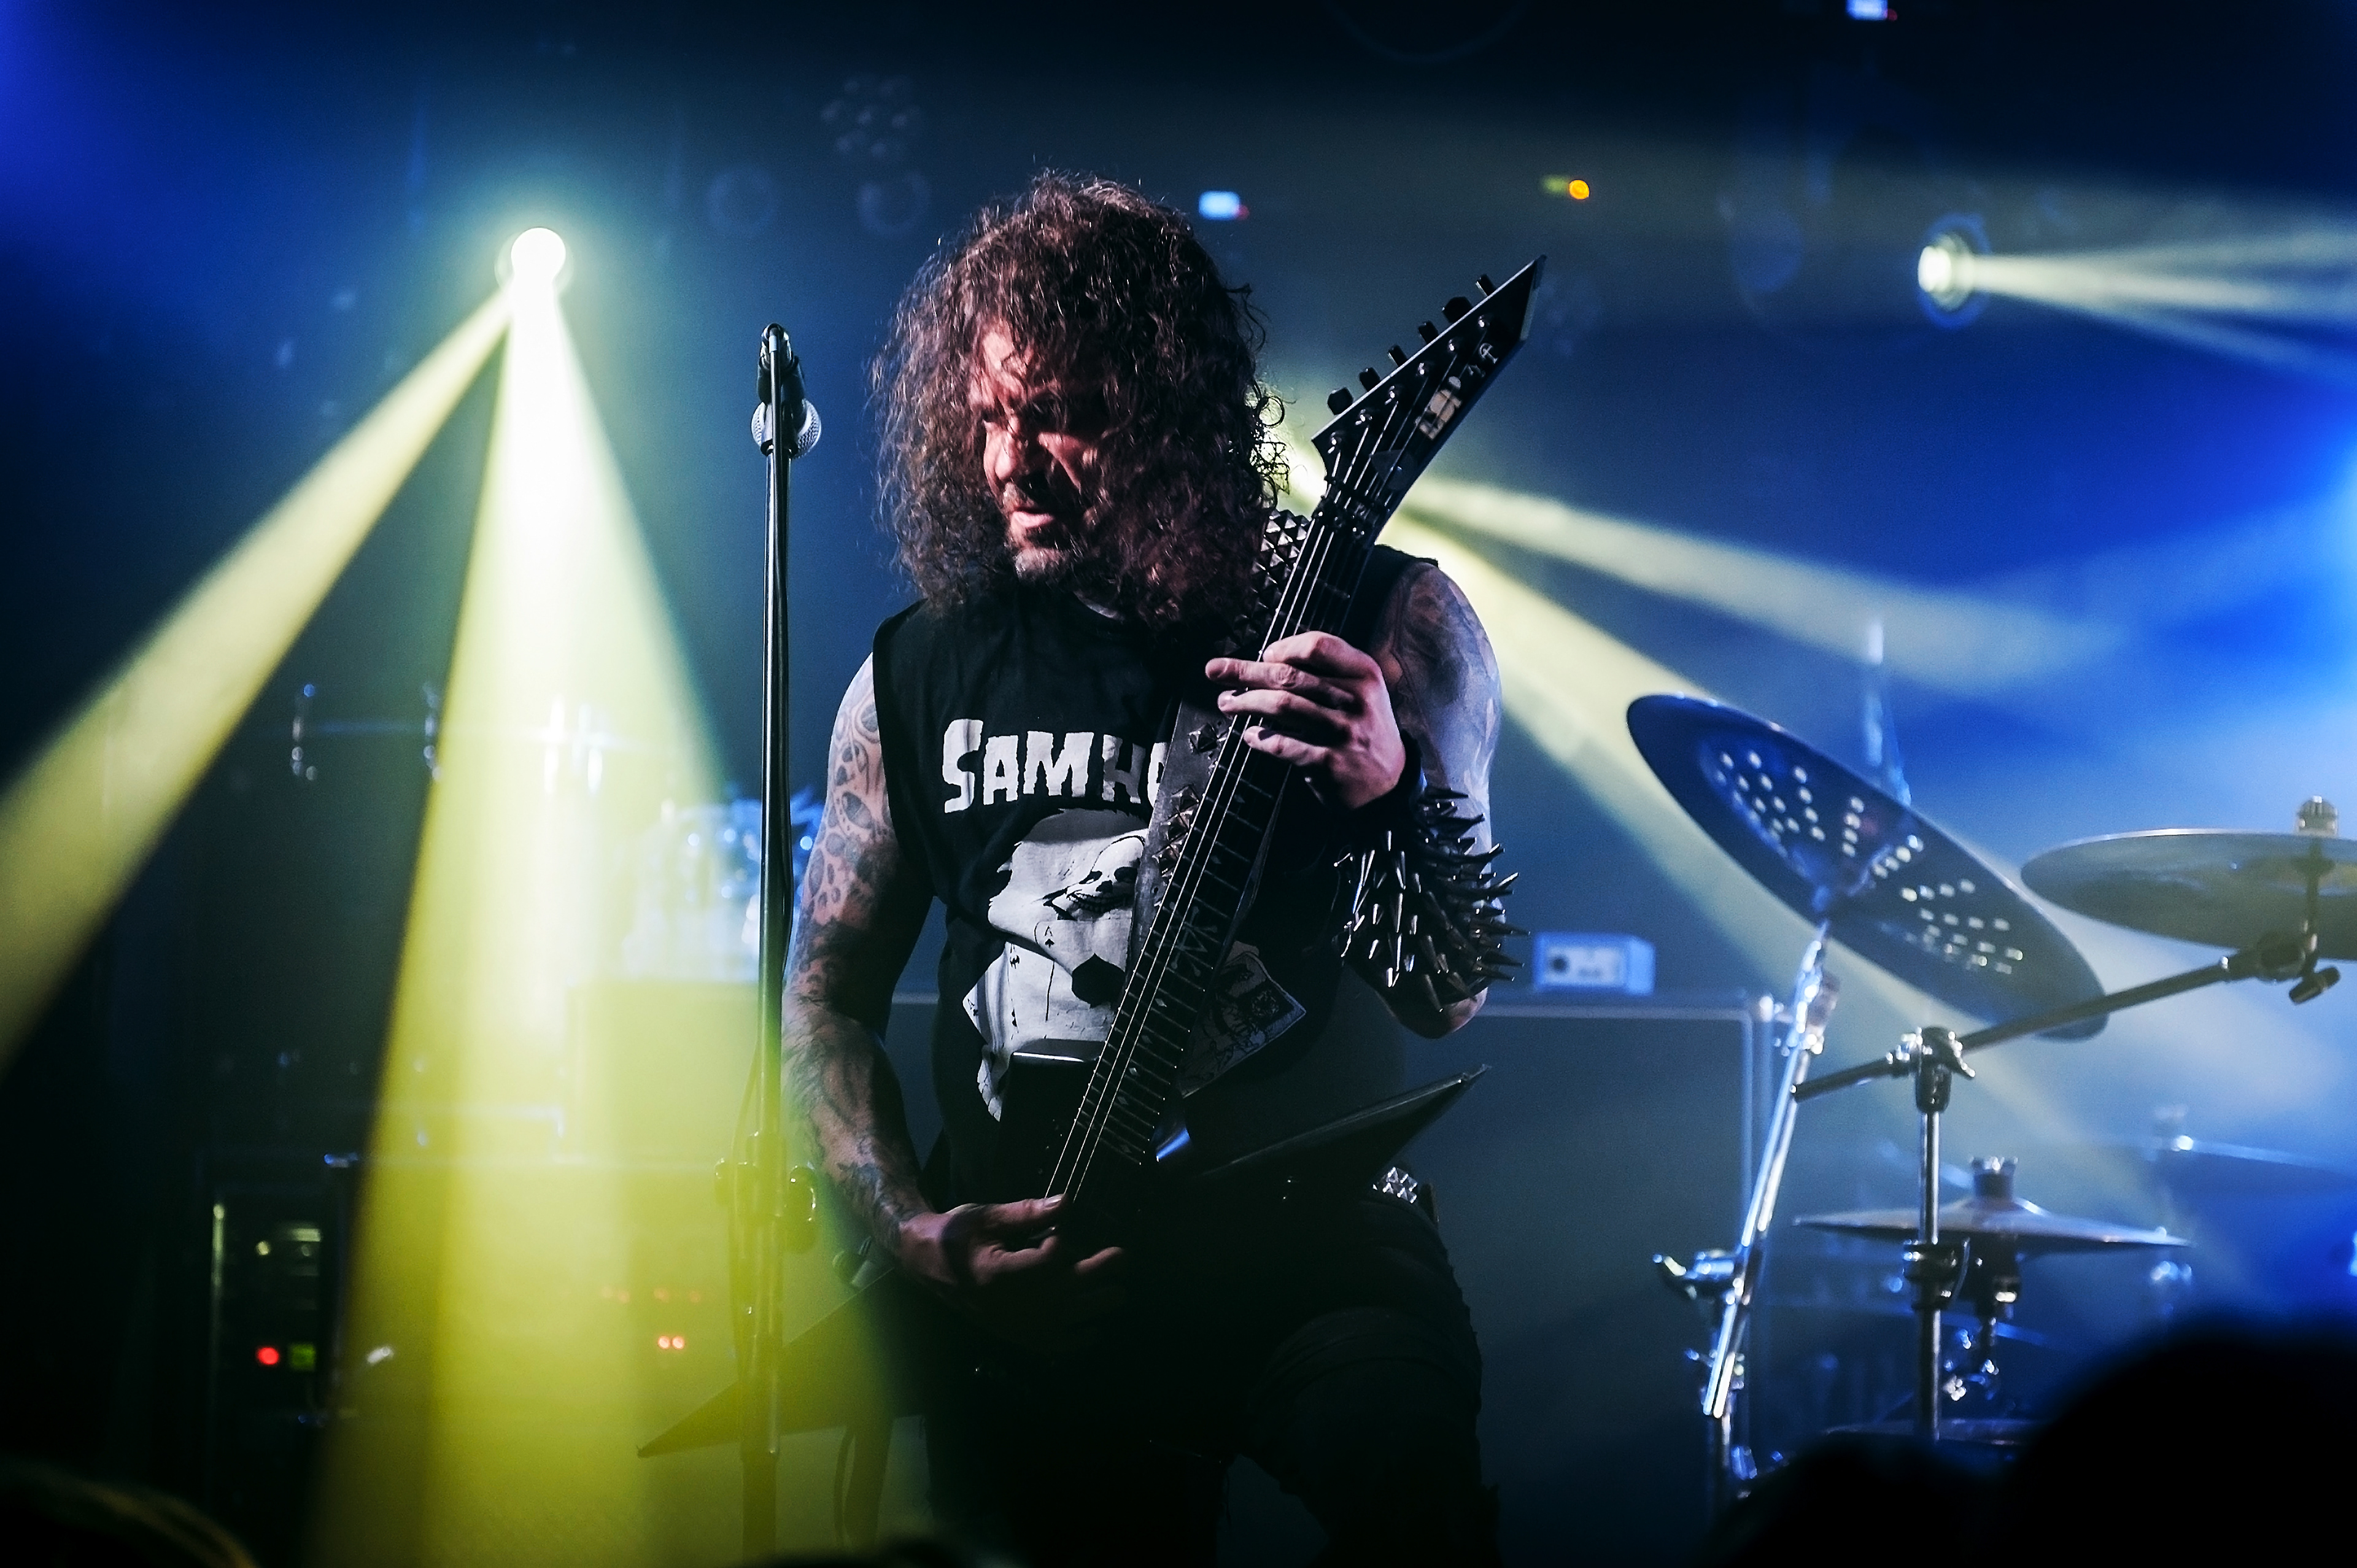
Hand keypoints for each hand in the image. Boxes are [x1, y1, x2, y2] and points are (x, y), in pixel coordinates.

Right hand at [896, 1195, 1126, 1346]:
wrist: (924, 1262)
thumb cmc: (956, 1233)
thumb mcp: (987, 1216)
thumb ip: (1027, 1213)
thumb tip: (1066, 1202)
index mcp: (994, 1273)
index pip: (1042, 1264)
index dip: (1061, 1247)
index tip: (1065, 1233)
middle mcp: (1002, 1304)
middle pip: (1058, 1292)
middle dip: (1093, 1275)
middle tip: (1122, 1258)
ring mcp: (1005, 1323)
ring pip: (1057, 1320)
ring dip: (1091, 1308)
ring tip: (1119, 1294)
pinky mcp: (1006, 1331)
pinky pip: (1043, 1343)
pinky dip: (1070, 1342)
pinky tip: (1092, 1333)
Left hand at [1206, 632, 1406, 810]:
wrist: (1389, 781)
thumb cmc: (1364, 727)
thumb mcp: (1363, 690)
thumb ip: (1329, 671)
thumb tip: (1269, 659)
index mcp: (1363, 674)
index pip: (1318, 646)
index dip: (1285, 647)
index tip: (1265, 654)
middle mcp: (1354, 700)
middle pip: (1290, 675)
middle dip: (1245, 671)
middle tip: (1216, 670)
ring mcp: (1342, 733)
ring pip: (1282, 707)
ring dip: (1245, 703)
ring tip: (1226, 702)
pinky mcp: (1328, 763)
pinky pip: (1284, 745)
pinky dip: (1260, 739)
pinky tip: (1247, 736)